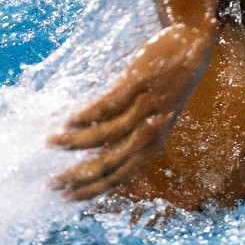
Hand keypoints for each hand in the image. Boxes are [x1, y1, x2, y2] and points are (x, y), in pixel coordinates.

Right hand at [48, 23, 214, 200]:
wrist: (193, 46)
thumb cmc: (170, 84)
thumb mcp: (157, 118)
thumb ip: (134, 136)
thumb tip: (99, 152)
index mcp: (153, 144)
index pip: (120, 177)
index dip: (92, 189)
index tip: (65, 198)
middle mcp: (150, 131)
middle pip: (110, 163)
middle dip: (78, 176)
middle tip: (52, 182)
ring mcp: (145, 108)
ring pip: (107, 135)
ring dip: (75, 142)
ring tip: (51, 143)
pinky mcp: (138, 85)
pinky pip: (109, 106)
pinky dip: (87, 115)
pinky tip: (68, 121)